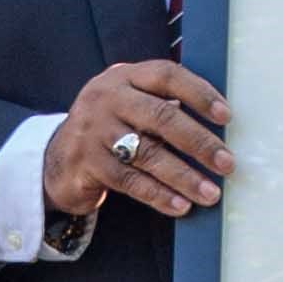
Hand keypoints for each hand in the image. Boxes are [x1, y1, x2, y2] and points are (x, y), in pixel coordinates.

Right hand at [43, 60, 230, 220]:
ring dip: (184, 176)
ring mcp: (93, 130)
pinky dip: (158, 195)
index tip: (226, 116)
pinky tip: (180, 206)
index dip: (199, 93)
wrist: (56, 158)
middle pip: (161, 116)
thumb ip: (163, 105)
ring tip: (210, 193)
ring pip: (147, 153)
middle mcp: (107, 98)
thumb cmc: (110, 129)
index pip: (167, 75)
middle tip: (226, 162)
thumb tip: (219, 128)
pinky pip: (130, 181)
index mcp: (124, 77)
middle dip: (198, 142)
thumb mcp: (128, 105)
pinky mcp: (86, 162)